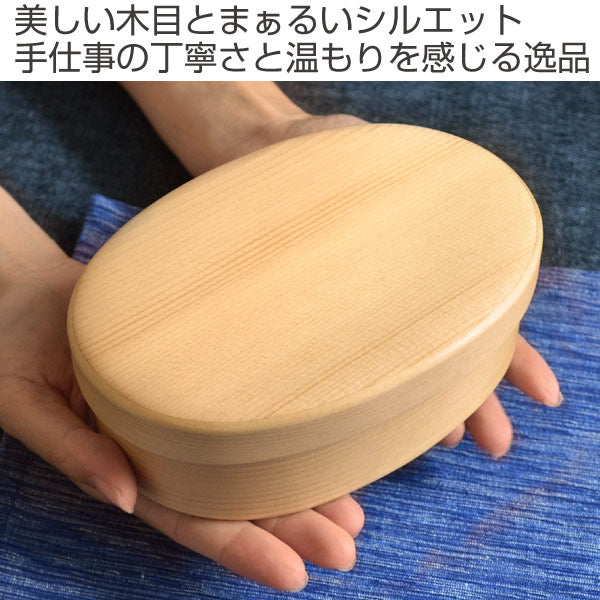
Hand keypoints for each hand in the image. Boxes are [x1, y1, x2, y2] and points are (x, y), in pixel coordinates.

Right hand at [0, 186, 361, 591]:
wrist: (33, 293)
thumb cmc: (20, 348)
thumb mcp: (28, 403)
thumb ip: (72, 450)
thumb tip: (122, 496)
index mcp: (125, 463)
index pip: (191, 519)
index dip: (241, 549)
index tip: (294, 576)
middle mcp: (165, 447)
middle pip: (236, 498)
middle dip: (291, 526)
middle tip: (347, 546)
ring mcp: (186, 412)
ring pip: (251, 459)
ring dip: (301, 486)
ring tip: (351, 510)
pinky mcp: (201, 372)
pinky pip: (245, 408)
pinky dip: (283, 428)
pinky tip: (320, 440)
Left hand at [259, 112, 561, 458]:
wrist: (251, 150)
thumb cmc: (315, 150)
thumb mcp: (365, 155)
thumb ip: (395, 186)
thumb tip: (443, 219)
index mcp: (420, 254)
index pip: (480, 309)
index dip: (511, 354)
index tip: (542, 395)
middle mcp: (393, 286)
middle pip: (445, 348)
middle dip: (475, 398)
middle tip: (496, 444)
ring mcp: (354, 302)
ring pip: (400, 362)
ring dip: (426, 404)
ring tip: (444, 440)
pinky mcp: (310, 310)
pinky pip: (341, 357)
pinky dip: (365, 391)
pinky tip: (371, 420)